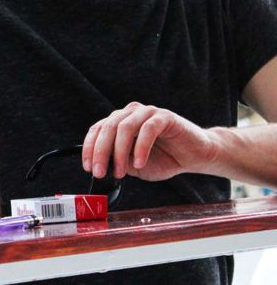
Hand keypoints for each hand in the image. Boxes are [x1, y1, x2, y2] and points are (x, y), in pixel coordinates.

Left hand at [82, 102, 217, 181]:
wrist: (196, 155)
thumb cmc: (165, 159)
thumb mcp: (135, 165)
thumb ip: (119, 162)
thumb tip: (102, 164)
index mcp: (119, 122)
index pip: (97, 130)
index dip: (89, 148)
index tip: (88, 167)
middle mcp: (130, 113)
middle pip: (107, 128)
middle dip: (100, 152)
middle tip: (100, 172)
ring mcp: (147, 112)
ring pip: (124, 127)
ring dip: (119, 152)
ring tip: (121, 172)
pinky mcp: (164, 117)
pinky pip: (147, 129)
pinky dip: (141, 147)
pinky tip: (139, 163)